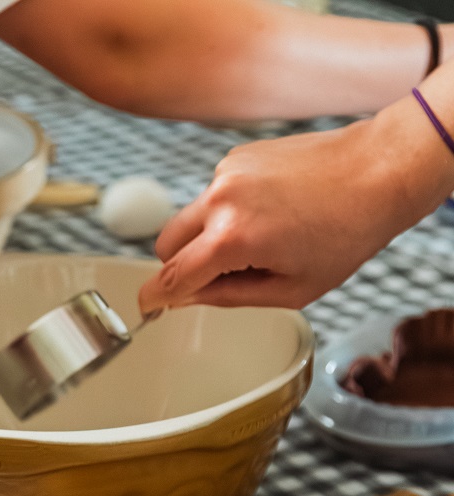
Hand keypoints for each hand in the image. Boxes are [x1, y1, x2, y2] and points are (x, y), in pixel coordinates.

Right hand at [138, 105, 453, 312]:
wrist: (379, 170)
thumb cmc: (347, 233)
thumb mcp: (291, 289)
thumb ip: (228, 296)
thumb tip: (187, 297)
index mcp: (233, 239)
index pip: (172, 276)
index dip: (155, 297)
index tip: (148, 306)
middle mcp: (220, 200)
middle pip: (166, 243)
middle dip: (180, 265)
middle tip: (215, 276)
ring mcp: (226, 173)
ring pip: (190, 218)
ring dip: (207, 236)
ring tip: (260, 237)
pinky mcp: (236, 157)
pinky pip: (213, 195)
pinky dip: (227, 210)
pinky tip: (268, 211)